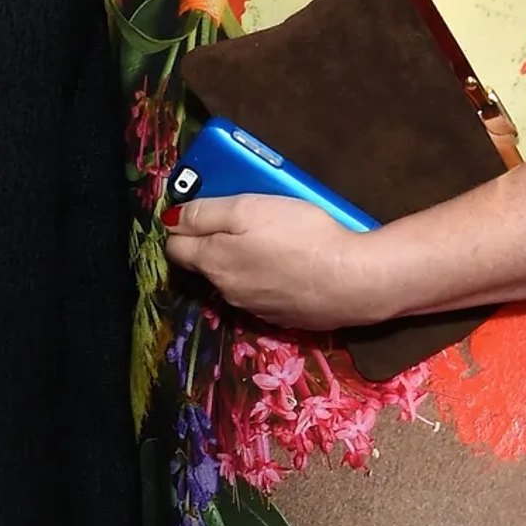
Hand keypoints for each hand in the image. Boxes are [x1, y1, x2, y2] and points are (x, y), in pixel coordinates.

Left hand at [163, 194, 384, 332]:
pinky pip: (264, 292)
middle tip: (240, 218)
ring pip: (235, 279)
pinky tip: (292, 264)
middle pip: (205, 264)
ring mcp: (255, 308)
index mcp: (213, 263)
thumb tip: (172, 219)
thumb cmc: (301, 235)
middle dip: (213, 242)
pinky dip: (269, 277)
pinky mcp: (284, 316)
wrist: (354, 281)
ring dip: (242, 260)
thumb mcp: (247, 208)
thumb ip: (205, 212)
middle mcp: (227, 291)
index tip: (197, 210)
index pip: (175, 248)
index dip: (181, 226)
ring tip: (271, 237)